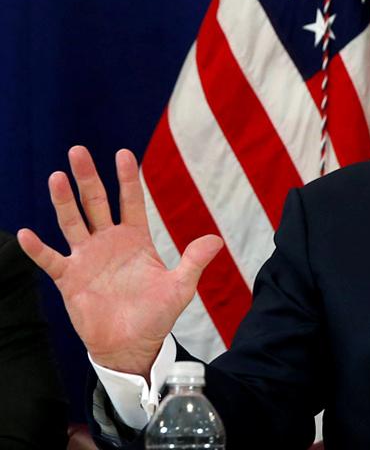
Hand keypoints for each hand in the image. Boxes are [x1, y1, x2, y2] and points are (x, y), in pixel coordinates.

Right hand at [17, 146, 221, 375]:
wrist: (132, 346)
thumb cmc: (157, 315)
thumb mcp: (180, 287)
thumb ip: (193, 261)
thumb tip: (216, 240)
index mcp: (135, 239)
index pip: (131, 201)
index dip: (127, 178)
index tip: (123, 153)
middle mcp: (108, 243)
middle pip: (95, 203)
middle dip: (88, 178)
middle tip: (78, 151)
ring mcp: (86, 259)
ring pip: (72, 222)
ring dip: (63, 201)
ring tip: (56, 177)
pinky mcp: (69, 279)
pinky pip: (51, 260)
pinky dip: (38, 248)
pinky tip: (26, 233)